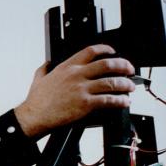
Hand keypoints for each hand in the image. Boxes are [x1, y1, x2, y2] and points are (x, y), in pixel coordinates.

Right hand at [14, 44, 134, 138]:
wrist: (34, 116)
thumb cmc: (36, 101)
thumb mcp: (38, 78)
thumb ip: (44, 68)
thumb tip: (47, 64)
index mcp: (67, 67)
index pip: (90, 51)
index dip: (106, 49)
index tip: (113, 52)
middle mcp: (76, 75)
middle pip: (107, 64)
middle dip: (123, 65)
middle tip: (129, 69)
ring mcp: (82, 89)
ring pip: (111, 82)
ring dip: (125, 84)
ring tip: (130, 87)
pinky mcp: (86, 104)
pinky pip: (109, 100)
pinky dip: (120, 100)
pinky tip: (124, 102)